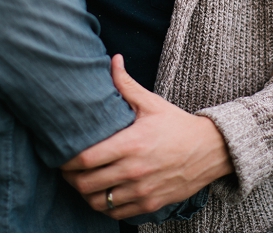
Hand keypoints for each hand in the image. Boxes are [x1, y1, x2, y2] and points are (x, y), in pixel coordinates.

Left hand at [61, 55, 232, 219]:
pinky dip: (105, 205)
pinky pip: (116, 213)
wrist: (210, 151)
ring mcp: (142, 190)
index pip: (86, 159)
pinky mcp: (149, 204)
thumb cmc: (177, 126)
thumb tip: (113, 60)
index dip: (67, 161)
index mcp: (132, 144)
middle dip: (71, 178)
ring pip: (99, 202)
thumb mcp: (152, 103)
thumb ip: (127, 85)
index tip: (61, 156)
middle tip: (68, 170)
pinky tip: (103, 193)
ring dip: (86, 193)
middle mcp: (135, 171)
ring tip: (83, 181)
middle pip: (86, 184)